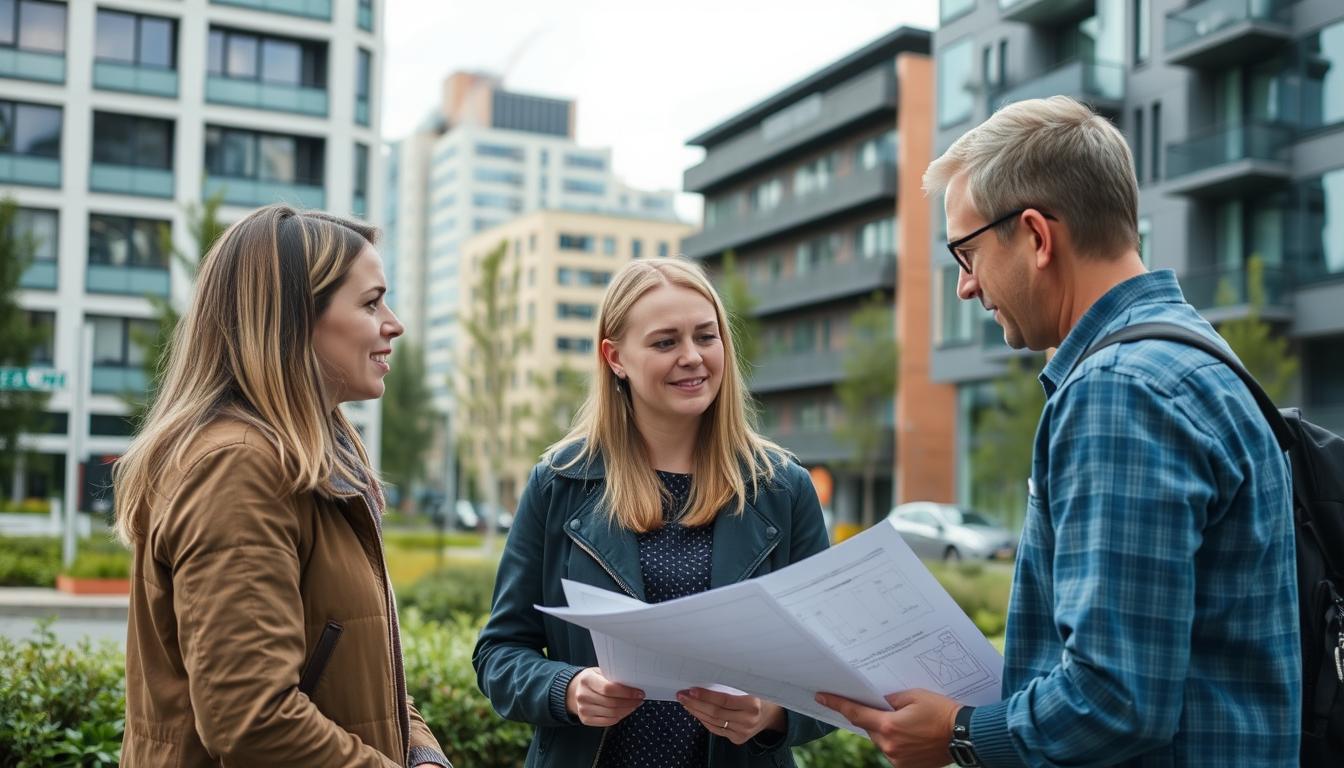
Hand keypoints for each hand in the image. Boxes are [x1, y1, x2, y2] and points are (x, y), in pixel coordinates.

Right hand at [565, 667, 644, 726]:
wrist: (574, 690)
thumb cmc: (592, 679)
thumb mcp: (599, 671)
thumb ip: (613, 676)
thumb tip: (634, 684)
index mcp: (587, 679)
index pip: (608, 689)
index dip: (626, 692)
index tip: (639, 692)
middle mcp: (583, 695)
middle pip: (611, 703)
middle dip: (629, 702)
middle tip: (639, 699)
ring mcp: (583, 709)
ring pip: (611, 714)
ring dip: (627, 710)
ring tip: (634, 705)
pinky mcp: (585, 719)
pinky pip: (607, 721)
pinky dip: (619, 717)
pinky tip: (625, 711)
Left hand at [676, 687, 786, 745]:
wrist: (772, 715)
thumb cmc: (759, 694)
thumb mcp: (752, 686)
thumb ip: (733, 684)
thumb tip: (706, 678)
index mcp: (753, 704)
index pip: (724, 700)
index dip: (706, 695)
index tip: (691, 689)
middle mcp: (748, 720)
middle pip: (716, 713)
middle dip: (696, 703)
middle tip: (682, 695)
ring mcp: (743, 732)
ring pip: (713, 723)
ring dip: (696, 712)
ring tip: (685, 702)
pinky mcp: (738, 739)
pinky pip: (716, 730)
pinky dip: (704, 721)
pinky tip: (696, 712)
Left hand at [815, 688, 960, 767]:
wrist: (966, 734)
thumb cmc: (942, 711)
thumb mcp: (914, 695)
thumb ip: (891, 698)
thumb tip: (878, 701)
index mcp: (888, 726)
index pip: (855, 713)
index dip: (837, 704)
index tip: (821, 697)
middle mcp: (889, 746)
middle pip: (870, 728)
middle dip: (875, 717)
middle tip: (889, 708)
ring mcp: (898, 760)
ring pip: (882, 741)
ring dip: (888, 731)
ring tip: (910, 723)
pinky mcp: (907, 767)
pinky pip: (894, 751)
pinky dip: (898, 742)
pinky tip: (913, 734)